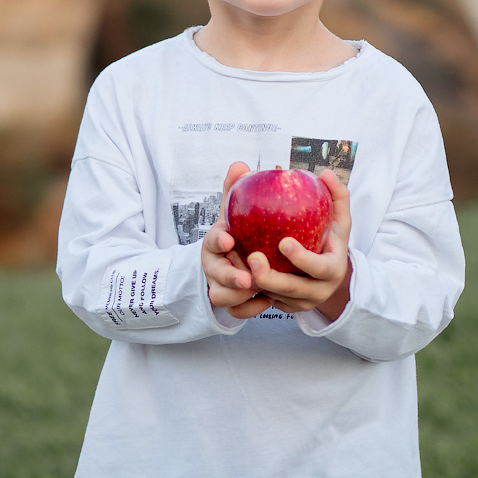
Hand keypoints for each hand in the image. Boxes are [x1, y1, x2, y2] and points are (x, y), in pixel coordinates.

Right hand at [201, 162, 271, 318]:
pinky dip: (250, 309)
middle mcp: (213, 265)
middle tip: (248, 278)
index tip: (229, 239)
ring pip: (222, 298)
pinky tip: (267, 301)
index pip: (211, 239)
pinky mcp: (229, 304)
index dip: (217, 240)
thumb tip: (240, 164)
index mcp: (215, 241)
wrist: (225, 261)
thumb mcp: (233, 212)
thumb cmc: (235, 231)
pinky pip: (237, 313)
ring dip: (240, 296)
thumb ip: (235, 190)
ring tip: (261, 291)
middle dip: (229, 276)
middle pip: (214, 274)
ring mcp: (219, 286)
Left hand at [246, 169, 351, 321]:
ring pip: (277, 297)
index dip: (302, 258)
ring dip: (258, 283)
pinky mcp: (289, 308)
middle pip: (294, 289)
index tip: (283, 241)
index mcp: (333, 268)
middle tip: (251, 258)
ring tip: (239, 264)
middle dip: (271, 277)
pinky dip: (256, 290)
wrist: (333, 273)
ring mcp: (304, 302)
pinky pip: (270, 301)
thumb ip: (337, 196)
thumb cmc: (332, 238)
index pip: (319, 267)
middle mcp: (320, 290)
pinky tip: (240, 273)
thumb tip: (326, 173)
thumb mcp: (340, 219)